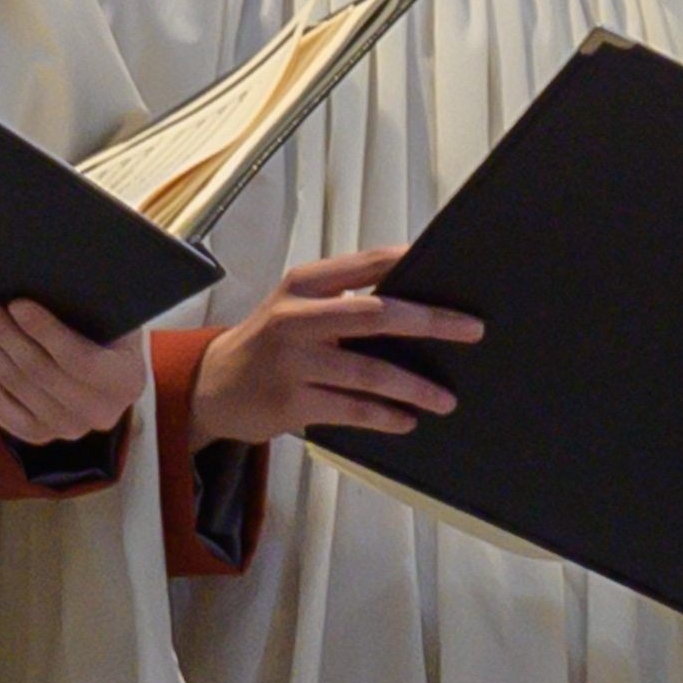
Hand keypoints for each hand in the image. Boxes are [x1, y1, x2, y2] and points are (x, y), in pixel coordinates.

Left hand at [0, 299, 146, 454]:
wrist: (106, 373)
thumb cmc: (108, 333)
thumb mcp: (114, 319)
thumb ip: (88, 309)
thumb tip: (42, 281)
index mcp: (124, 382)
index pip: (79, 360)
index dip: (45, 332)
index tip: (16, 303)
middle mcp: (97, 413)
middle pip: (37, 373)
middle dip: (2, 334)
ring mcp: (64, 429)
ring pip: (13, 386)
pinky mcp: (35, 434)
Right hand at [188, 250, 483, 443]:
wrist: (210, 385)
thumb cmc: (268, 342)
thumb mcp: (295, 306)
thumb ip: (343, 299)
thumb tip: (415, 303)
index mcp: (304, 284)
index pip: (368, 264)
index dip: (412, 263)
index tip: (453, 268)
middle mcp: (296, 317)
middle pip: (377, 315)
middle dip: (431, 322)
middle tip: (472, 330)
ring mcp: (292, 362)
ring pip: (369, 372)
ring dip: (415, 386)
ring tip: (446, 399)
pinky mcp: (290, 402)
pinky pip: (352, 410)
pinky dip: (385, 416)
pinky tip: (406, 419)